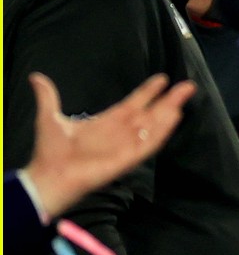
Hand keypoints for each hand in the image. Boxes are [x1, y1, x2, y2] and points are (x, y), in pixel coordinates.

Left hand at [24, 72, 196, 218]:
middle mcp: (120, 132)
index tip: (161, 79)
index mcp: (107, 122)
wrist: (47, 176)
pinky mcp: (127, 158)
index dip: (148, 92)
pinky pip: (149, 144)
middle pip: (151, 113)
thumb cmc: (50, 151)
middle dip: (169, 100)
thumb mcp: (49, 118)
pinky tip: (173, 118)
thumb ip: (48, 97)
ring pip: (154, 126)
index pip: (133, 104)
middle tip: (188, 85)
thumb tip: (35, 77)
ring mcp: (125, 145)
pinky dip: (162, 131)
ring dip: (169, 113)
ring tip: (183, 99)